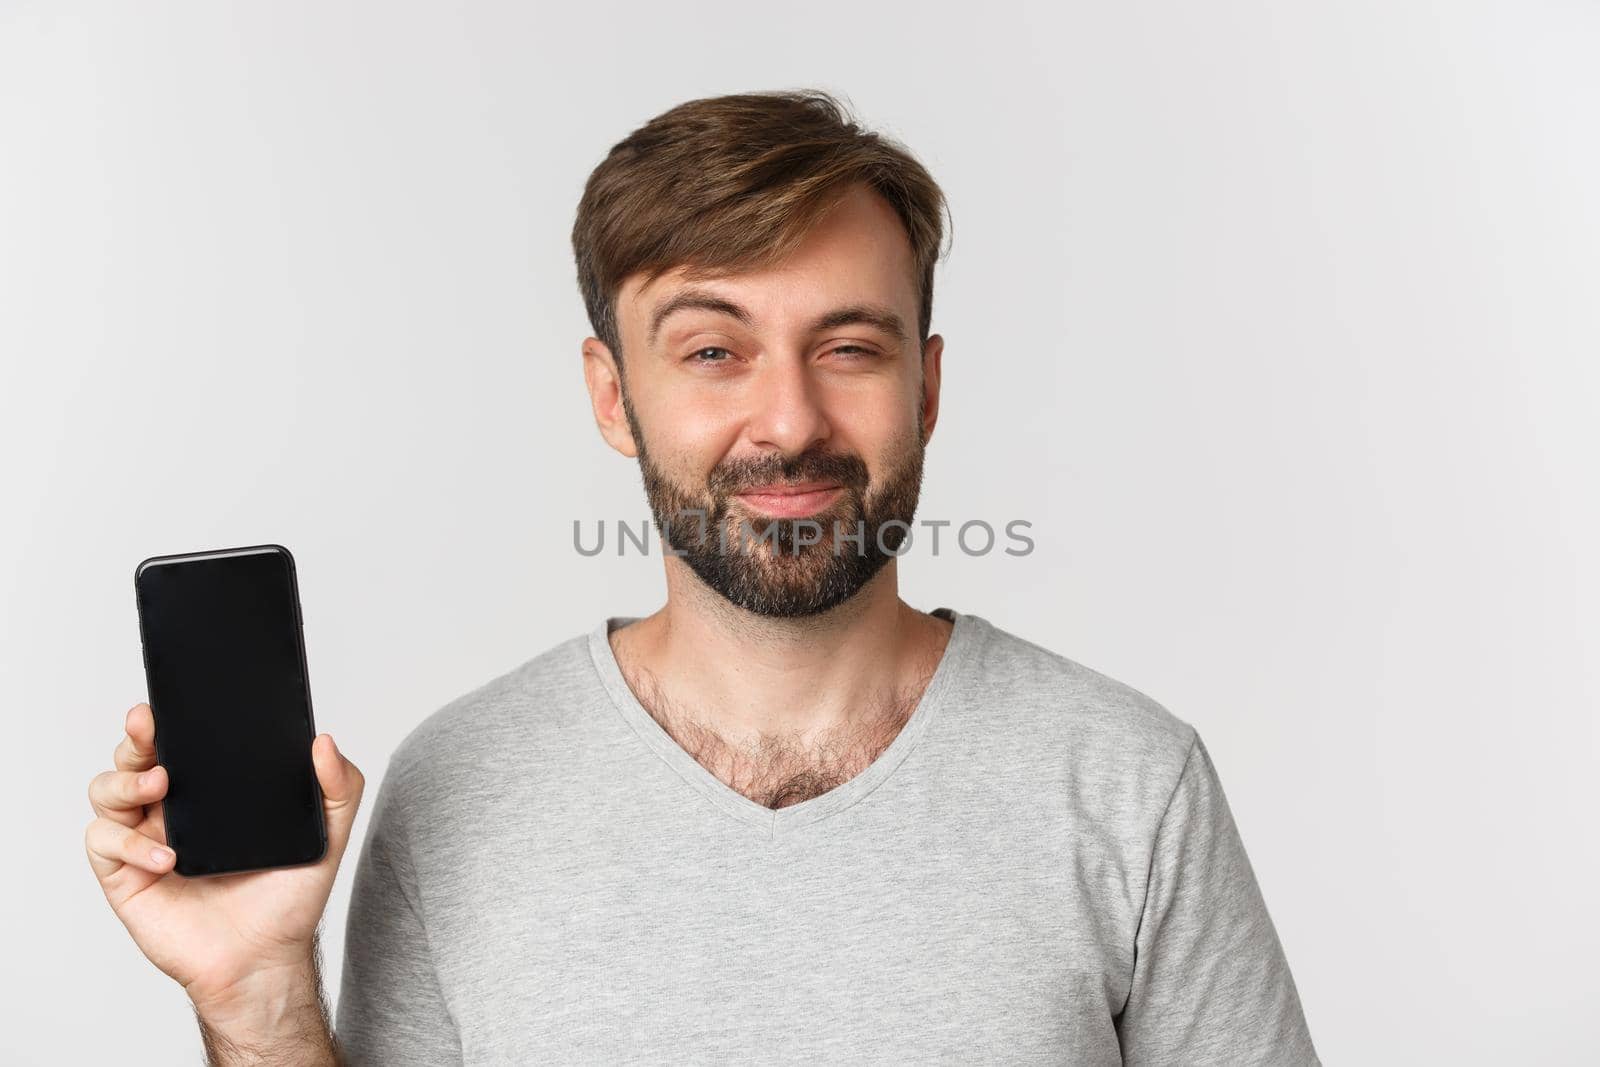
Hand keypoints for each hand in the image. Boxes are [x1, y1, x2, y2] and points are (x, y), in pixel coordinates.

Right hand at [84, 702, 364, 1019]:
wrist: (265, 959)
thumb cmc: (288, 898)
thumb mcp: (327, 835)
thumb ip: (339, 786)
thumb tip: (324, 740)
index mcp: (212, 791)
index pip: (180, 741)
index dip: (168, 719)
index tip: (168, 703)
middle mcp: (172, 809)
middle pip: (134, 756)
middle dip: (136, 736)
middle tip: (151, 729)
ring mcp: (144, 839)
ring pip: (106, 791)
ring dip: (125, 781)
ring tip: (160, 786)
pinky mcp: (125, 875)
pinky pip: (105, 843)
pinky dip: (132, 843)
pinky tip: (168, 855)